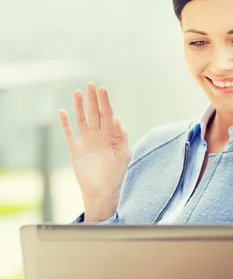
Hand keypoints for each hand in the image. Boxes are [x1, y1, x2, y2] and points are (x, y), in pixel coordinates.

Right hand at [60, 82, 130, 221]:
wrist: (101, 193)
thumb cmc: (116, 176)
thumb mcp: (123, 156)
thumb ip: (121, 138)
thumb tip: (118, 119)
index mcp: (111, 137)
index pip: (108, 115)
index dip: (105, 102)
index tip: (103, 89)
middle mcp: (99, 137)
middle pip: (95, 114)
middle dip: (93, 99)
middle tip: (91, 84)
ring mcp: (86, 143)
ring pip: (82, 120)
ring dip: (79, 107)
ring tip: (78, 92)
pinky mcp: (75, 151)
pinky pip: (69, 134)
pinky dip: (66, 124)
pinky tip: (63, 112)